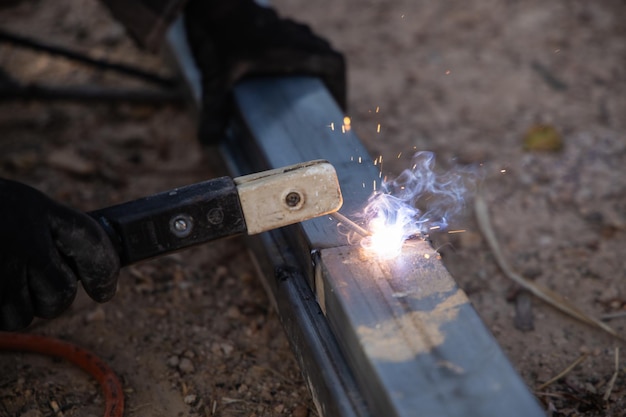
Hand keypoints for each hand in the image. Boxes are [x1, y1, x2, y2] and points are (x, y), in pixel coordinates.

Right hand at [0, 179, 119, 329]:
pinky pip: (0, 321)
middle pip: (62, 295)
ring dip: (16, 306)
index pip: (92, 243)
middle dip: (50, 296)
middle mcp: (22, 239)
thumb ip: (55, 234)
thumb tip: (94, 275)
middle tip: (28, 278)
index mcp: (39, 210)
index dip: (105, 272)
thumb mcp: (21, 207)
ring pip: (27, 316)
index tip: (104, 291)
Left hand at [184, 0, 346, 142]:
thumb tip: (209, 141)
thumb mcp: (216, 75)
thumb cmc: (217, 31)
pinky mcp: (271, 25)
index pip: (334, 64)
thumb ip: (214, 107)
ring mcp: (284, 28)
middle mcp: (295, 37)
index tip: (334, 109)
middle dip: (323, 86)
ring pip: (309, 49)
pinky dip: (291, 59)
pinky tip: (272, 77)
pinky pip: (293, 42)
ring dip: (307, 71)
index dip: (340, 88)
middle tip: (312, 112)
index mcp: (295, 49)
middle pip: (324, 60)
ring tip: (295, 98)